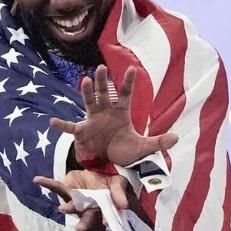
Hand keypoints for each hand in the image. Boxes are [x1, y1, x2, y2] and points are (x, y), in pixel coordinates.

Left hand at [34, 170, 130, 230]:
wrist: (97, 171)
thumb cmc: (109, 183)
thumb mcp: (118, 183)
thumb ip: (119, 193)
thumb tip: (124, 205)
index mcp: (103, 210)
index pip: (105, 217)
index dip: (106, 221)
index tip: (107, 224)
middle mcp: (88, 209)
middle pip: (87, 218)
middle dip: (84, 224)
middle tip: (80, 228)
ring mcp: (76, 200)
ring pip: (72, 206)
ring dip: (68, 207)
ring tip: (63, 208)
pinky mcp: (67, 189)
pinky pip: (56, 187)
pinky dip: (47, 183)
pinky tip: (37, 180)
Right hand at [50, 65, 177, 166]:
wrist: (110, 162)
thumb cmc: (126, 151)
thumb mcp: (144, 148)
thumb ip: (159, 142)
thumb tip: (177, 137)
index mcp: (121, 113)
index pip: (125, 94)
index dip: (127, 82)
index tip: (132, 69)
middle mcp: (105, 112)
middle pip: (103, 93)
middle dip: (102, 81)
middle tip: (100, 68)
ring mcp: (92, 120)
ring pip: (89, 102)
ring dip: (87, 92)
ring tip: (85, 80)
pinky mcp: (82, 132)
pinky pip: (71, 128)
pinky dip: (63, 126)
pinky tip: (53, 122)